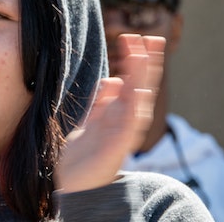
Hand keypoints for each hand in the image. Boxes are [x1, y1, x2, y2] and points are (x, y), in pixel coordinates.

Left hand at [56, 33, 165, 192]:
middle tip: (151, 39)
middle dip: (146, 63)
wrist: (71, 183)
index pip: (130, 81)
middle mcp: (124, 121)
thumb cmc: (82, 155)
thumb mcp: (91, 120)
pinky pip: (130, 126)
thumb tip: (112, 79)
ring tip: (146, 56)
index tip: (133, 39)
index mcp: (117, 113)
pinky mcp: (117, 148)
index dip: (134, 61)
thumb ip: (102, 101)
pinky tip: (137, 92)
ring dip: (143, 78)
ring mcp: (123, 134)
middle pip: (139, 87)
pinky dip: (134, 108)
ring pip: (138, 101)